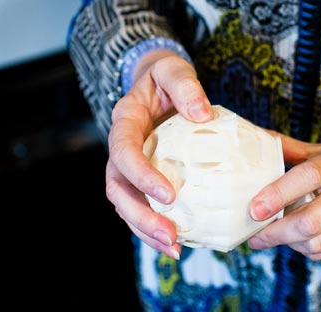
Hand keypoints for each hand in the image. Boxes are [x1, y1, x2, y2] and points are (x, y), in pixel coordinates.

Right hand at [105, 51, 212, 258]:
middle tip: (170, 236)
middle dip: (141, 217)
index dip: (141, 176)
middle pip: (118, 189)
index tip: (169, 195)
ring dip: (146, 230)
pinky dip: (155, 226)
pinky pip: (142, 205)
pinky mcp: (143, 177)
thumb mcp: (174, 70)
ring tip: (175, 248)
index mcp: (125, 122)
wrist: (158, 83)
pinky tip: (180, 241)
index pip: (123, 152)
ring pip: (126, 204)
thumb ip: (185, 86)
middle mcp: (121, 147)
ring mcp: (130, 165)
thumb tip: (202, 115)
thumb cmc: (166, 77)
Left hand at [247, 133, 320, 260]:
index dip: (279, 193)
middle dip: (277, 231)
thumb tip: (255, 136)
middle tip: (253, 233)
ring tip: (269, 236)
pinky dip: (303, 249)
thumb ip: (290, 147)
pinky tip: (293, 239)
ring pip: (317, 242)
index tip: (254, 208)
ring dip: (287, 243)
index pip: (309, 177)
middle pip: (311, 220)